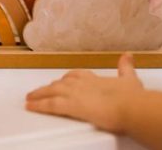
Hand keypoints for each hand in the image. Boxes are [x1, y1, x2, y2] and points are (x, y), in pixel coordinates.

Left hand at [25, 53, 143, 132]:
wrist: (130, 106)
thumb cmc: (132, 97)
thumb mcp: (130, 79)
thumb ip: (126, 67)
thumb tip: (128, 55)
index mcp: (94, 78)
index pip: (76, 75)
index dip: (68, 79)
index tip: (63, 80)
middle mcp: (82, 83)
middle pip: (60, 83)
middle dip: (49, 87)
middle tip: (40, 90)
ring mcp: (75, 93)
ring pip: (51, 91)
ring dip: (39, 94)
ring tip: (30, 98)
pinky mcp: (71, 105)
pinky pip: (50, 104)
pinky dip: (38, 105)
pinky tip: (30, 106)